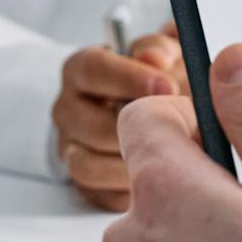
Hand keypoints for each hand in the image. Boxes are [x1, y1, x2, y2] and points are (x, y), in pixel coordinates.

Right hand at [55, 22, 187, 211]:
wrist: (142, 109)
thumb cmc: (152, 78)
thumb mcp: (160, 53)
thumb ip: (158, 48)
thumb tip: (154, 58)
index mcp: (82, 69)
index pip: (93, 69)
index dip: (130, 77)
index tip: (168, 85)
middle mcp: (69, 108)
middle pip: (89, 123)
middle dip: (134, 131)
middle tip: (172, 131)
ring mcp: (71, 146)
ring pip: (86, 164)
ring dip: (127, 165)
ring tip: (164, 160)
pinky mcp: (82, 181)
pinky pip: (97, 193)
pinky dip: (126, 191)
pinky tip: (155, 180)